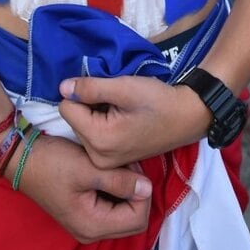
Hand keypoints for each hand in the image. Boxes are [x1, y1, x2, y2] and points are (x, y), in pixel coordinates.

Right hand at [9, 132, 151, 243]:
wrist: (21, 158)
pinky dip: (115, 190)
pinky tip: (108, 171)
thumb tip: (148, 189)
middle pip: (133, 219)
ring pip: (123, 213)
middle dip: (136, 191)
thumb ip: (120, 181)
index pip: (139, 219)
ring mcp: (86, 224)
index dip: (142, 192)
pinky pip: (111, 207)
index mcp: (93, 225)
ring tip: (117, 164)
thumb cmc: (52, 163)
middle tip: (126, 164)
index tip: (131, 166)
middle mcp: (91, 232)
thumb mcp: (88, 168)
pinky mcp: (83, 213)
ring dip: (126, 189)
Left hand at [58, 75, 209, 168]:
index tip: (108, 94)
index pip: (67, 108)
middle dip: (90, 106)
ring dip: (96, 114)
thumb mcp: (124, 87)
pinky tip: (123, 120)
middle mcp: (97, 157)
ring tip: (122, 111)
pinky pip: (93, 135)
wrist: (186, 117)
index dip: (84, 94)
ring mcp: (104, 162)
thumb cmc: (157, 101)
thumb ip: (90, 87)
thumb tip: (62, 87)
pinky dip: (103, 124)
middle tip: (118, 103)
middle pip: (74, 119)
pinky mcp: (111, 160)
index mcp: (99, 140)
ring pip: (82, 126)